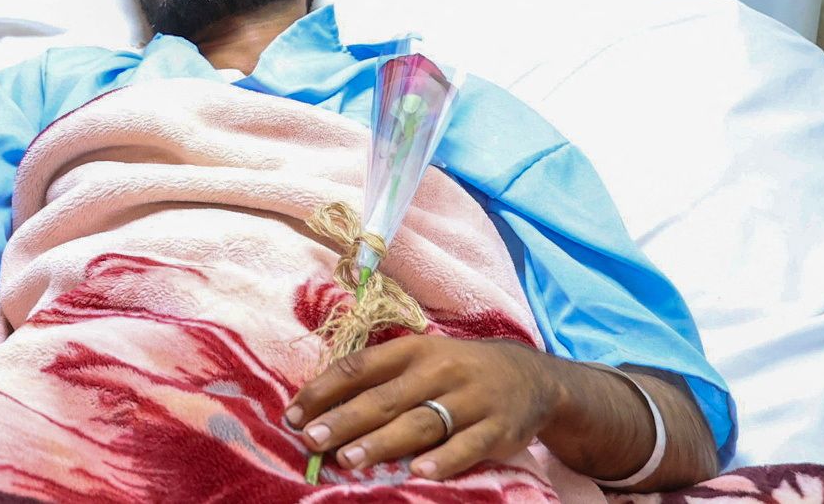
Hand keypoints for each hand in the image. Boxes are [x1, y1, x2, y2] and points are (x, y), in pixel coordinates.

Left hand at [285, 333, 561, 480]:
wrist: (530, 375)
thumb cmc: (457, 370)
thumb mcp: (421, 359)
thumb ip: (380, 377)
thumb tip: (323, 405)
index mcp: (413, 349)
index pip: (359, 366)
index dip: (324, 389)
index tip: (293, 413)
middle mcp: (439, 370)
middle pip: (384, 398)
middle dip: (344, 420)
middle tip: (311, 439)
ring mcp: (470, 399)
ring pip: (420, 422)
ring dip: (382, 442)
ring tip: (348, 459)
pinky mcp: (497, 428)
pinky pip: (467, 446)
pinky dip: (443, 460)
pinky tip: (418, 473)